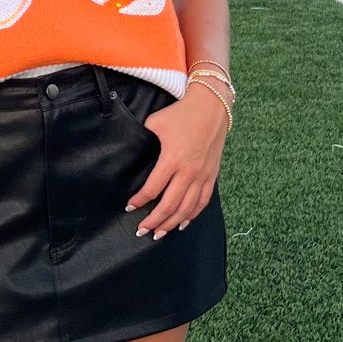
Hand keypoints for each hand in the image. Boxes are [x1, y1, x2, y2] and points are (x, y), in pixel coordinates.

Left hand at [125, 86, 228, 239]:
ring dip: (172, 223)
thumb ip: (144, 140)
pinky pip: (202, 202)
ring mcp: (202, 175)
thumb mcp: (155, 123)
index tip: (130, 207)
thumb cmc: (181, 114)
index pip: (153, 189)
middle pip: (169, 205)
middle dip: (154, 221)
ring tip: (159, 233)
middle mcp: (188, 172)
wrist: (212, 107)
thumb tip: (134, 154)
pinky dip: (192, 215)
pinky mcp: (212, 176)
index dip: (139, 201)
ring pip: (187, 208)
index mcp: (172, 159)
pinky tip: (183, 223)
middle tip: (142, 231)